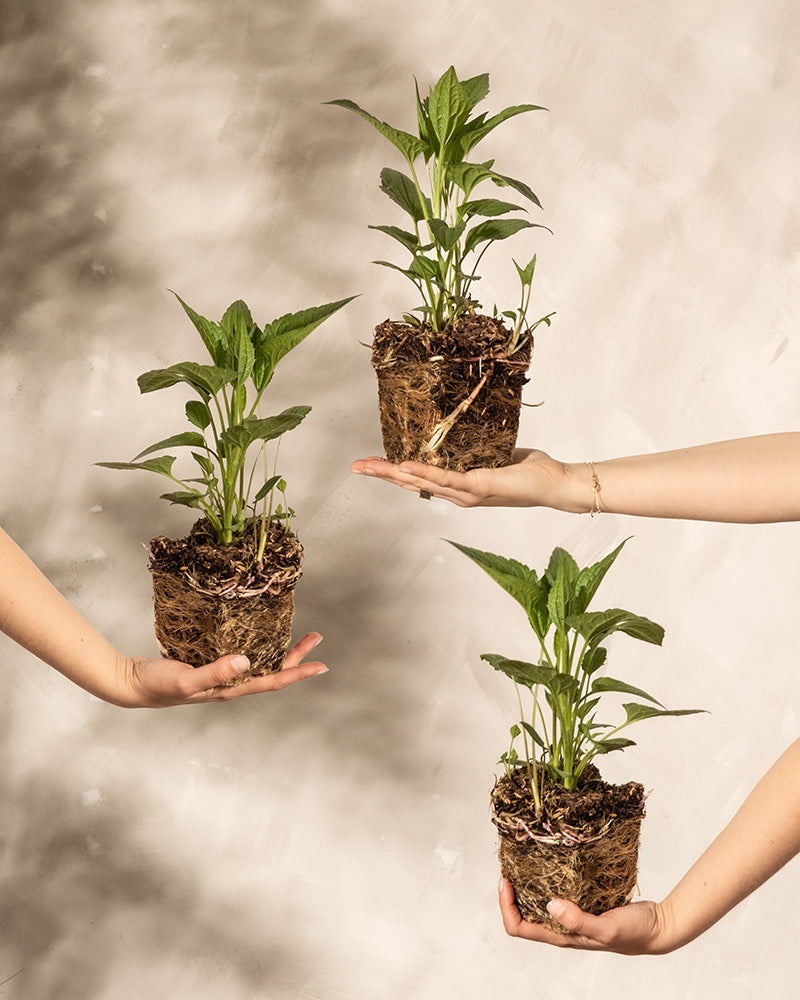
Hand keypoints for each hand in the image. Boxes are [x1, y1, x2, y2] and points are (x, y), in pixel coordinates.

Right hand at [119, 632, 327, 707]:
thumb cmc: (158, 685)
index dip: (298, 673)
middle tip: (316, 637)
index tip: (322, 664)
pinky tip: (257, 633)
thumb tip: (246, 661)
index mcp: (230, 689)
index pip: (273, 681)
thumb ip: (215, 672)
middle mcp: (230, 684)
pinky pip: (241, 654)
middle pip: (272, 671)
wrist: (132, 684)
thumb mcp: (187, 678)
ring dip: (279, 649)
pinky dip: (256, 644)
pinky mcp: (209, 664)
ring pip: (259, 662)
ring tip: (297, 633)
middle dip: (296, 655)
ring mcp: (220, 675)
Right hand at [350, 449, 573, 508]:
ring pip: (422, 483)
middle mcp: (458, 494)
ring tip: (369, 466)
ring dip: (393, 474)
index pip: (420, 479)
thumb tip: (469, 422)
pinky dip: (423, 474)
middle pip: (412, 484)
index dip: (393, 471)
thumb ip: (480, 443)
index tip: (369, 462)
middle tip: (355, 466)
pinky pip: (445, 479)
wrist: (556, 484)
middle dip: (382, 474)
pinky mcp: (479, 487)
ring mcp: (466, 494)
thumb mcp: (498, 450)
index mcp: (460, 485)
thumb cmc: (533, 470)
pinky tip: (404, 467)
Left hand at [498, 878, 674, 954]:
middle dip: (511, 893)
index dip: (506, 906)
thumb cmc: (634, 933)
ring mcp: (571, 915)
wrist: (657, 927)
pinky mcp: (581, 902)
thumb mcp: (606, 928)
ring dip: (528, 884)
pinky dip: (548, 878)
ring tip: (525, 861)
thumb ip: (579, 921)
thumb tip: (550, 905)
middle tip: (510, 866)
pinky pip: (557, 890)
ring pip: (538, 901)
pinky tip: (551, 862)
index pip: (520, 928)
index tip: (505, 881)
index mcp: (562, 936)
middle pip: (523, 913)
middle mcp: (562, 927)